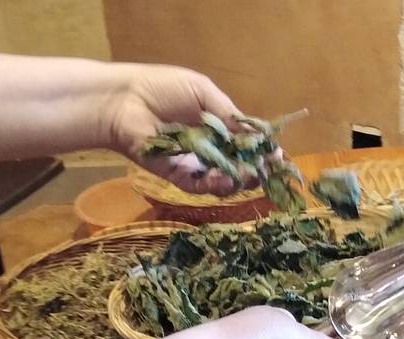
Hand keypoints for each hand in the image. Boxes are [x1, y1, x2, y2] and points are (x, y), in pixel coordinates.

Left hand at [104, 63, 253, 195]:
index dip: (262, 151)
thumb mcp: (203, 92)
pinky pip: (201, 186)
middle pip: (239, 166)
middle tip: (266, 170)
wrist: (125, 100)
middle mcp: (209, 149)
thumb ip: (230, 115)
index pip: (246, 144)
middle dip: (256, 170)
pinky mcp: (178, 177)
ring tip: (247, 174)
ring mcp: (194, 165)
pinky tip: (223, 177)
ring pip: (224, 181)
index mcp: (217, 127)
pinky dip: (214, 184)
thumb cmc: (162, 88)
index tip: (278, 156)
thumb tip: (258, 134)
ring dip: (239, 180)